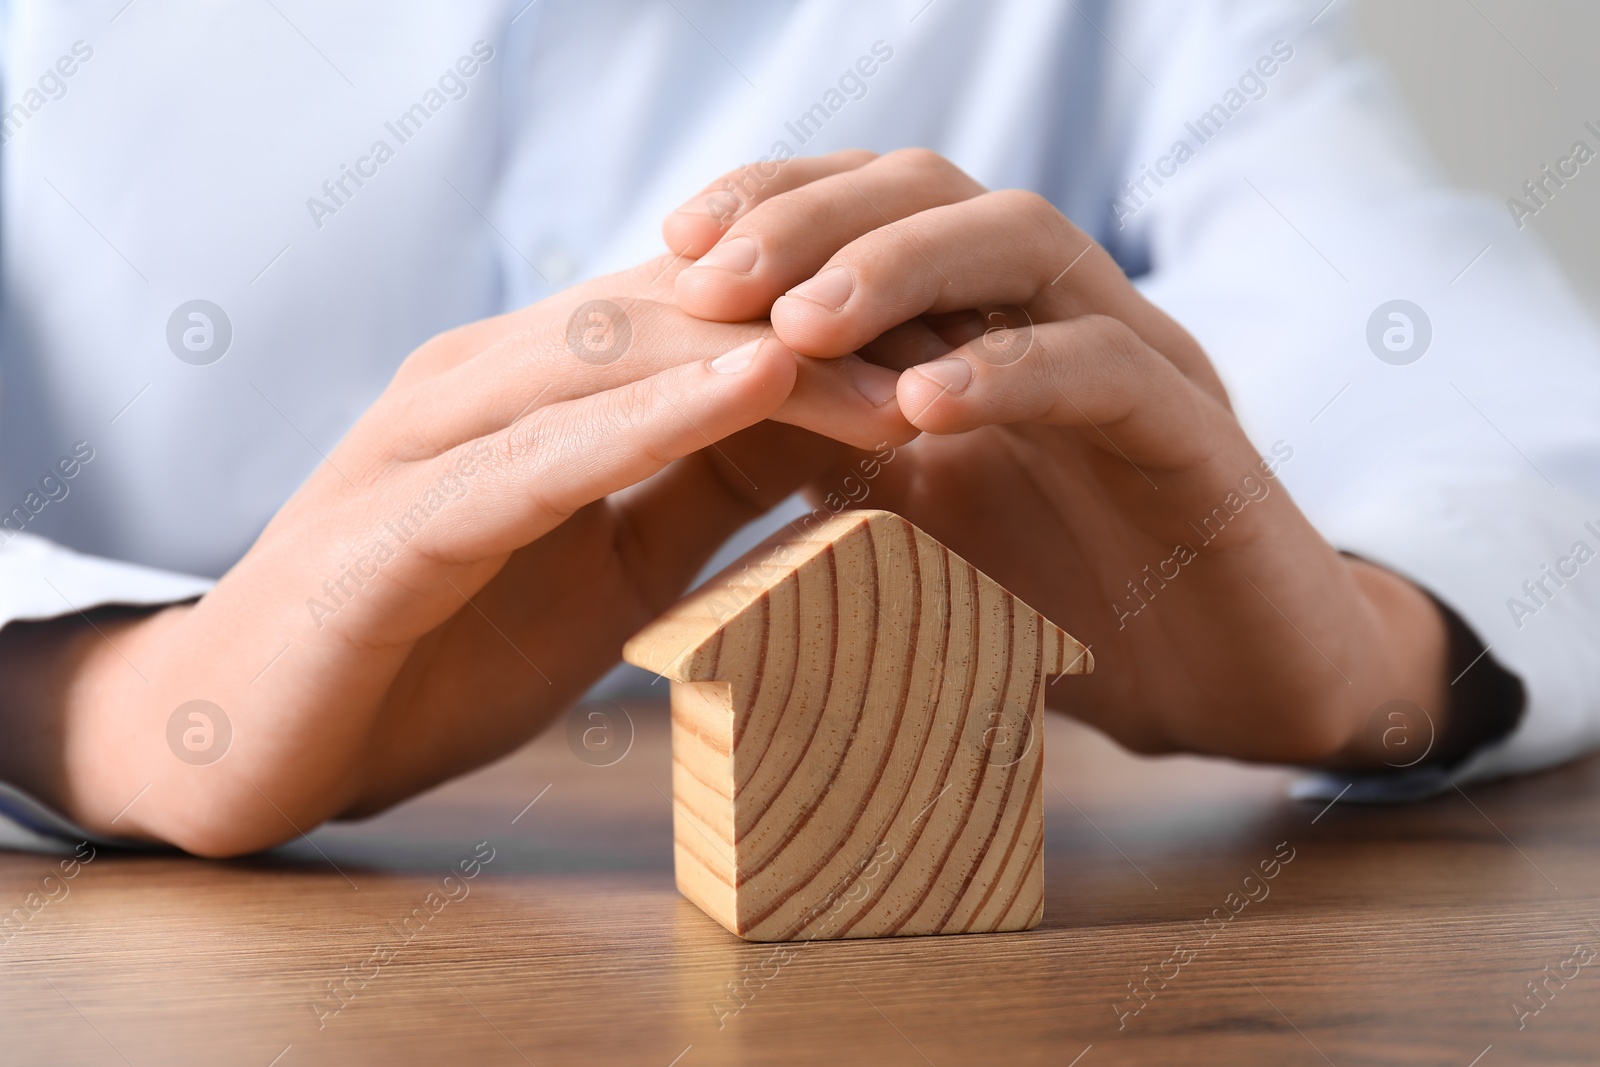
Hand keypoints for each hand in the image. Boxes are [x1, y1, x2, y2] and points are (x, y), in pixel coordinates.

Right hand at [0, 253, 912, 854]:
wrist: (256, 735)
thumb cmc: (433, 643)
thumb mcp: (603, 564)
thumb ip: (694, 493)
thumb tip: (826, 446)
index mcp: (533, 384)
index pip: (704, 318)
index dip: (838, 325)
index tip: (968, 354)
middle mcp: (481, 378)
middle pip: (678, 312)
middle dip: (829, 325)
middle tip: (970, 348)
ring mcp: (429, 436)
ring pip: (614, 355)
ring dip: (765, 354)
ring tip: (897, 365)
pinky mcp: (393, 521)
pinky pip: (537, 455)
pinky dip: (647, 417)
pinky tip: (748, 389)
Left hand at [664, 149, 1449, 766]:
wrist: (1231, 687)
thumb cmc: (1070, 606)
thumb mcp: (920, 531)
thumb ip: (836, 470)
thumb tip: (707, 442)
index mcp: (985, 320)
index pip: (873, 208)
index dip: (773, 206)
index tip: (674, 252)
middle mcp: (1056, 313)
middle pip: (935, 192)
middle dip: (814, 220)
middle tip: (713, 276)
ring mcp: (1136, 358)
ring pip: (1024, 244)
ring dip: (901, 269)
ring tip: (803, 324)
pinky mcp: (1198, 433)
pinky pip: (1107, 366)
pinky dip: (1013, 371)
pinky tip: (925, 403)